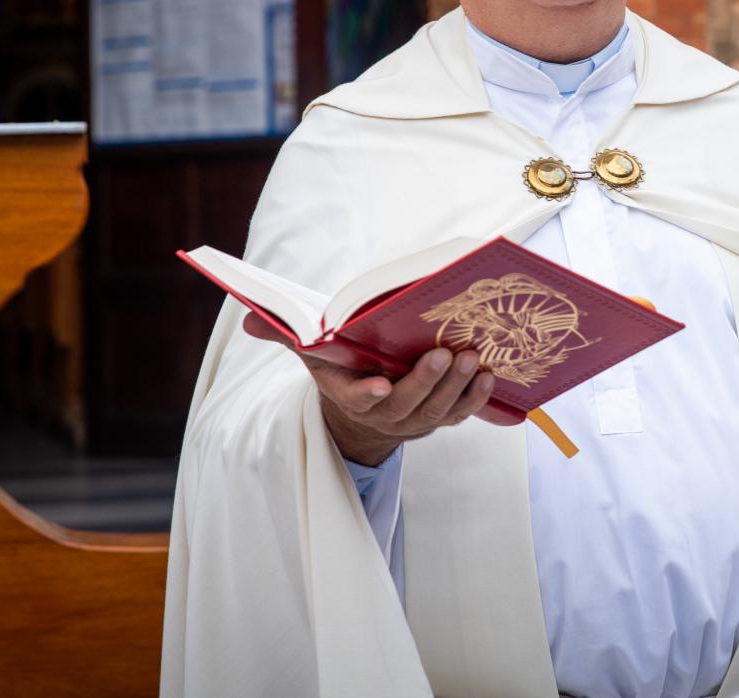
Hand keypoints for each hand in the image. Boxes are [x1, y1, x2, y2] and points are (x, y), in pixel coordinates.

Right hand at [243, 312, 494, 465]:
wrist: (366, 404)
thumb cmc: (342, 367)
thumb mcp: (310, 350)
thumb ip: (285, 334)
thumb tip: (249, 317)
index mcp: (348, 396)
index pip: (355, 400)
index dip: (366, 396)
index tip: (378, 386)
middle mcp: (383, 414)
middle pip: (406, 406)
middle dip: (426, 382)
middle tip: (444, 354)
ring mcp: (414, 419)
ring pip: (438, 411)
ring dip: (457, 387)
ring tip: (472, 358)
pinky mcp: (440, 417)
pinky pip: (461, 413)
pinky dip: (476, 397)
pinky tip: (489, 375)